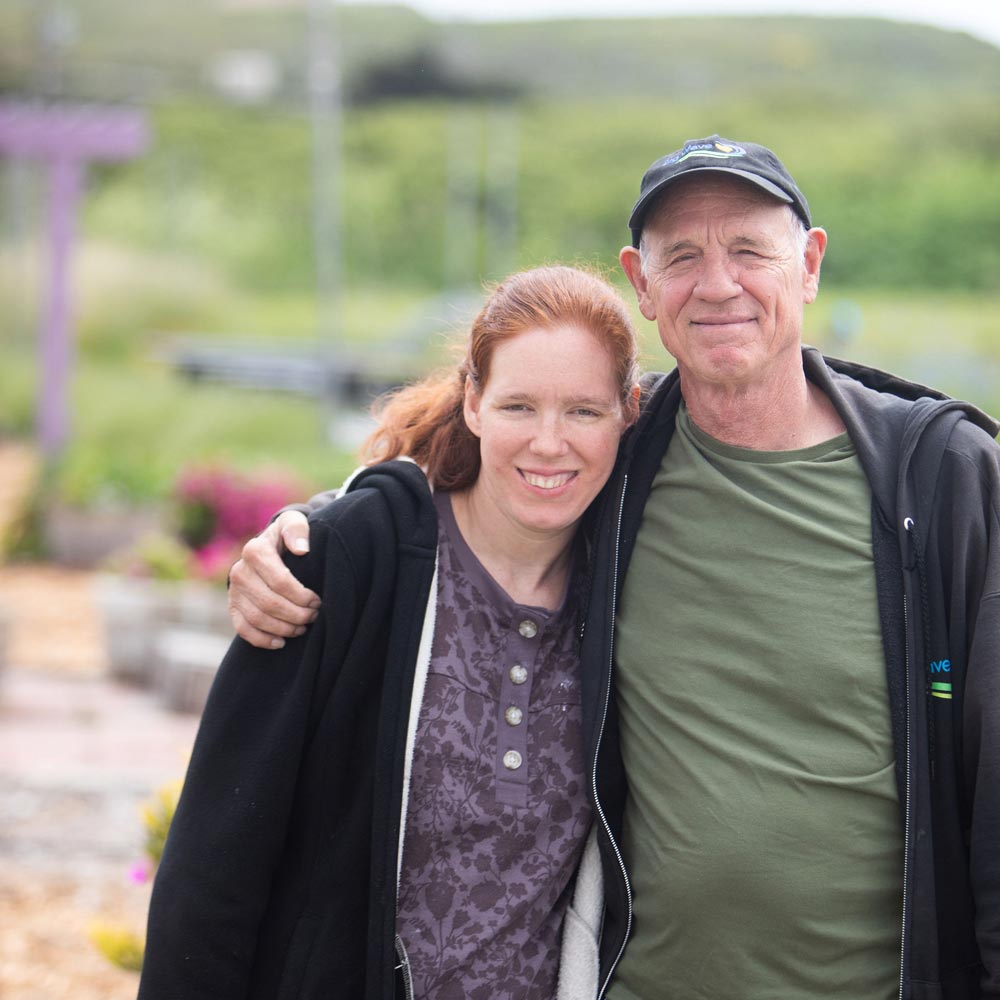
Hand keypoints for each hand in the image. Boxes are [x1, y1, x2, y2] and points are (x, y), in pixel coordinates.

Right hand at [228, 511, 320, 648]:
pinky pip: (243, 629)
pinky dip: (262, 639)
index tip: (318, 601)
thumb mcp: (294, 522)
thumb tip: (302, 549)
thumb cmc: (287, 536)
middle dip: (296, 614)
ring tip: (303, 627)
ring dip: (284, 628)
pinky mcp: (232, 606)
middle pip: (270, 603)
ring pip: (258, 619)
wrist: (268, 547)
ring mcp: (234, 591)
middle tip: (314, 616)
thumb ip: (297, 529)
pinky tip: (281, 642)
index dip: (302, 596)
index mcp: (254, 551)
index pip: (280, 582)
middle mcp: (239, 571)